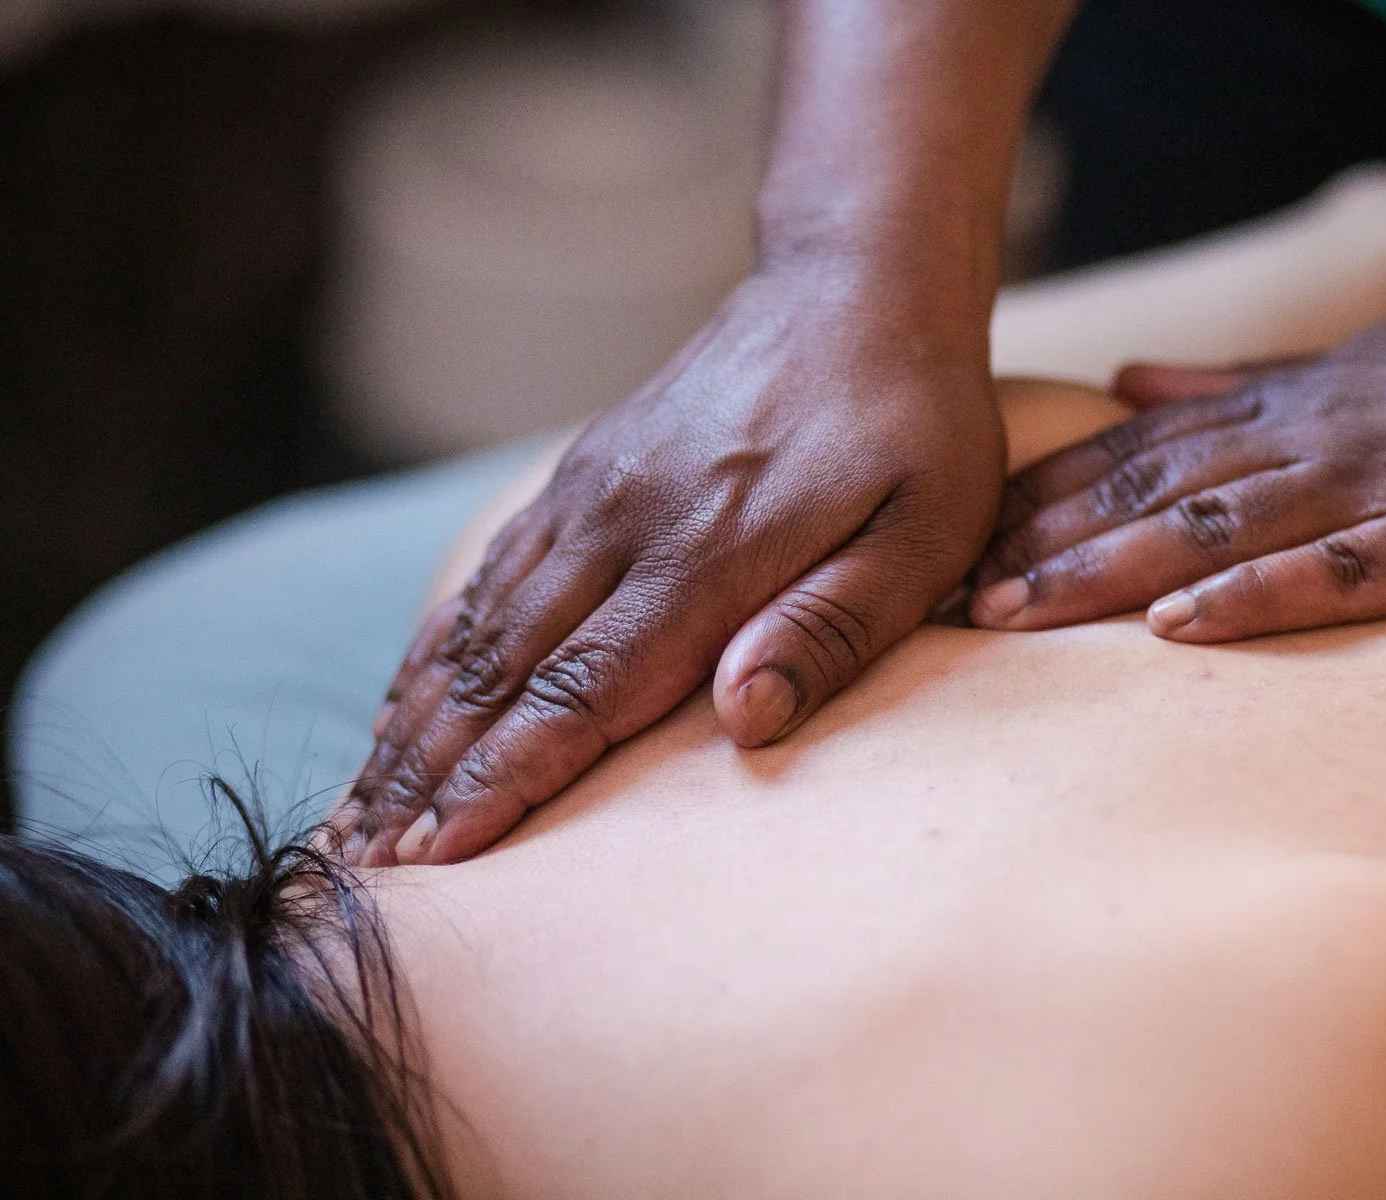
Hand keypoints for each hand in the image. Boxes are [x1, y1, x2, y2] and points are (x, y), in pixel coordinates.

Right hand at [346, 264, 1003, 864]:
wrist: (858, 283)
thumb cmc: (915, 425)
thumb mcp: (924, 530)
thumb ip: (834, 625)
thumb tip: (742, 719)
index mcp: (707, 555)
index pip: (582, 693)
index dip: (504, 781)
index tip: (436, 857)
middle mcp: (624, 524)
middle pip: (504, 672)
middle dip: (429, 775)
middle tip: (366, 867)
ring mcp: (592, 493)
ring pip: (480, 627)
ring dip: (416, 724)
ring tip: (360, 808)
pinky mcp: (585, 474)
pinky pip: (493, 575)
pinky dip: (439, 649)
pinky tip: (406, 702)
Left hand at [969, 285, 1385, 641]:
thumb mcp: (1339, 368)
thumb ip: (1230, 384)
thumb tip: (1129, 379)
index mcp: (1276, 413)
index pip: (1134, 455)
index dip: (1042, 499)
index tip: (962, 542)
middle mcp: (1301, 446)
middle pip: (1150, 495)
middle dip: (1044, 546)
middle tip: (954, 597)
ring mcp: (1367, 492)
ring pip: (1215, 532)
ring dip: (1109, 572)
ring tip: (1020, 614)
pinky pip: (1335, 572)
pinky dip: (1256, 596)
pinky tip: (1182, 625)